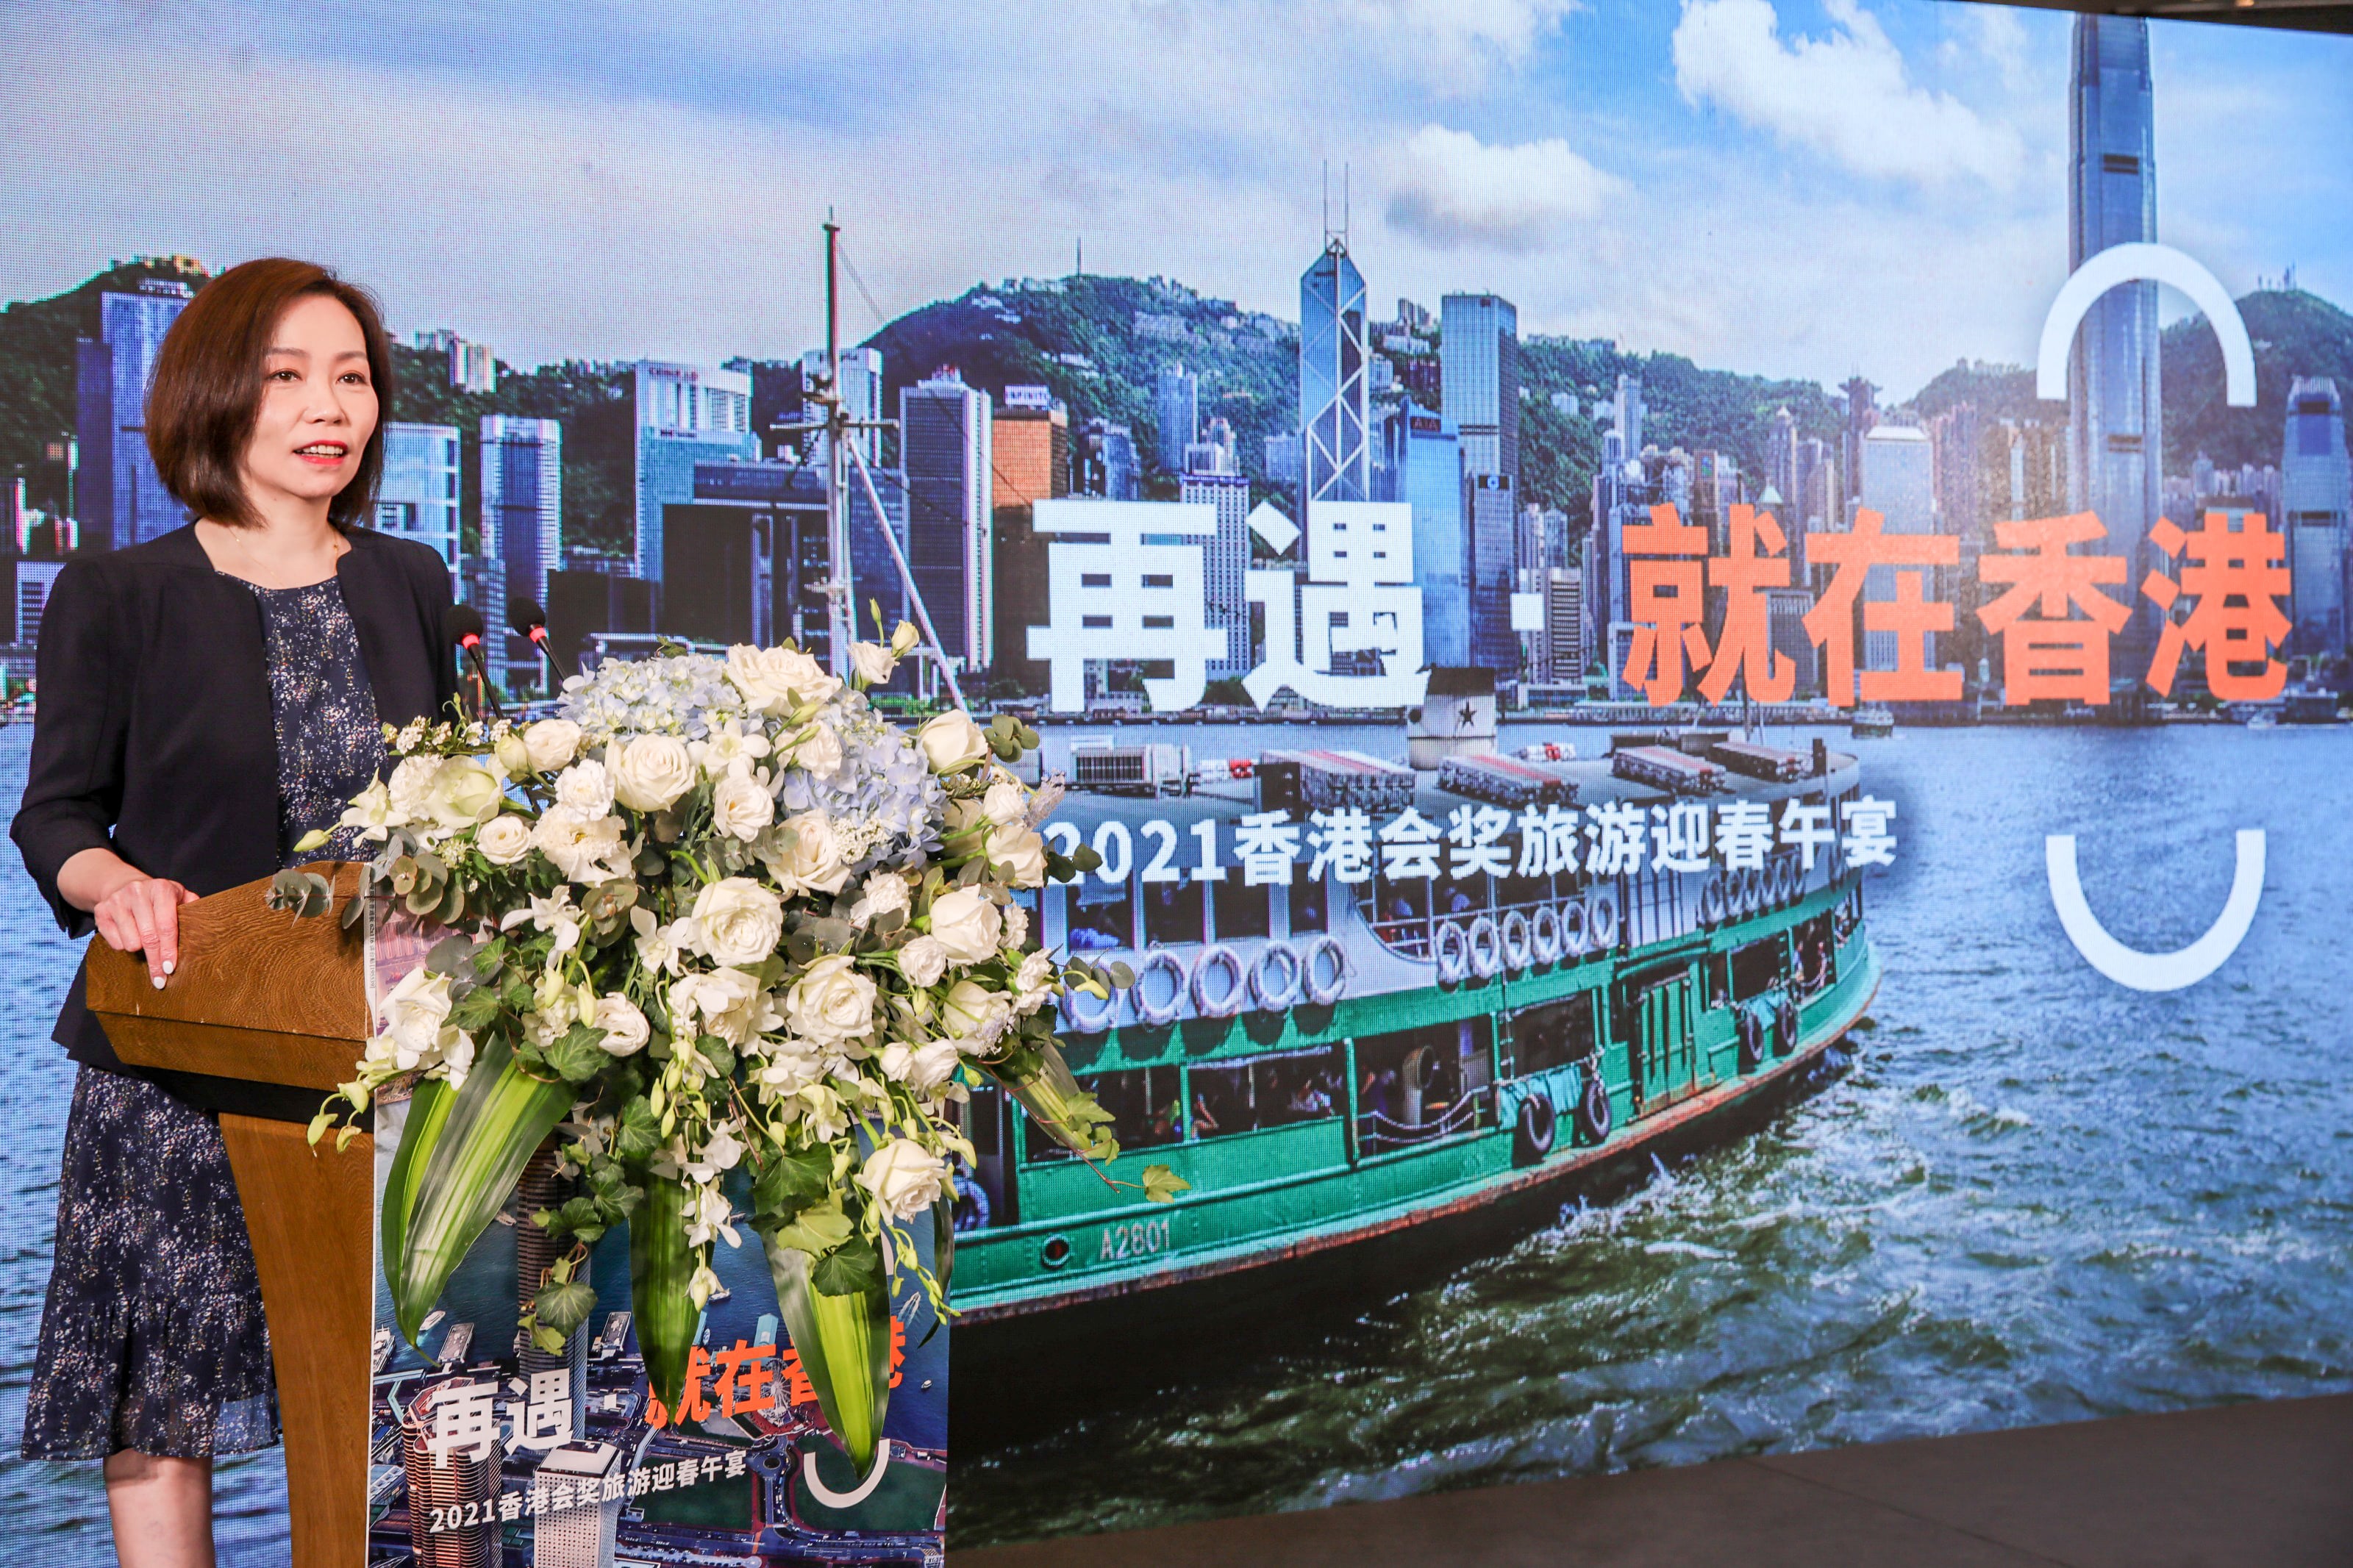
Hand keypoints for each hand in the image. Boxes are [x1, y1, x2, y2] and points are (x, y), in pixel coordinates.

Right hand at [93, 874, 198, 988]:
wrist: (124, 884)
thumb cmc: (158, 898)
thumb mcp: (178, 896)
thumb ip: (192, 909)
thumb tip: (203, 928)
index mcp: (161, 888)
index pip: (167, 926)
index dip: (169, 949)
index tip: (170, 968)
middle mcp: (138, 892)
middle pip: (149, 937)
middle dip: (155, 961)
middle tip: (160, 978)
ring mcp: (117, 900)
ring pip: (131, 941)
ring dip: (139, 950)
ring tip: (144, 943)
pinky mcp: (101, 910)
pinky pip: (114, 941)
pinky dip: (124, 945)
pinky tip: (129, 936)